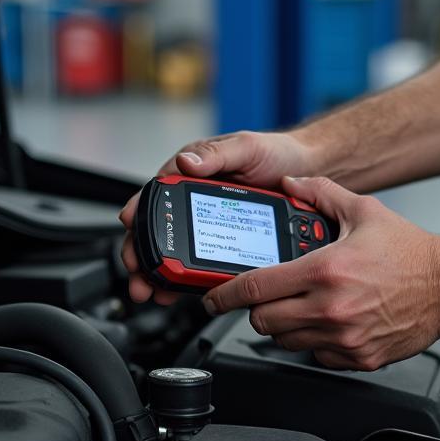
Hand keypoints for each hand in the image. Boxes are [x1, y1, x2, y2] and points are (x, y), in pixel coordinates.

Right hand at [118, 130, 320, 303]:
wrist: (310, 173)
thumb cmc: (278, 154)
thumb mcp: (247, 148)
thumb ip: (216, 155)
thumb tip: (188, 162)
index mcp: (194, 171)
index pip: (158, 193)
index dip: (140, 210)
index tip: (129, 224)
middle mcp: (196, 197)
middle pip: (161, 228)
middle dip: (143, 252)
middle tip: (137, 272)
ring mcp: (209, 221)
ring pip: (176, 249)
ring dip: (160, 272)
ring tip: (152, 291)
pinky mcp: (224, 239)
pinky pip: (200, 259)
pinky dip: (186, 278)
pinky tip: (177, 292)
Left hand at [201, 176, 439, 369]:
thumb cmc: (411, 251)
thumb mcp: (363, 211)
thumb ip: (320, 193)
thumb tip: (291, 184)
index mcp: (324, 271)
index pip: (256, 287)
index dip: (224, 295)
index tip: (211, 298)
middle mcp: (330, 308)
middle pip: (263, 321)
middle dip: (257, 309)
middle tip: (266, 297)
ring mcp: (343, 337)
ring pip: (285, 342)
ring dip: (283, 326)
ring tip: (301, 306)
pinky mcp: (358, 357)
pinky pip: (315, 355)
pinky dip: (312, 342)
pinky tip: (327, 321)